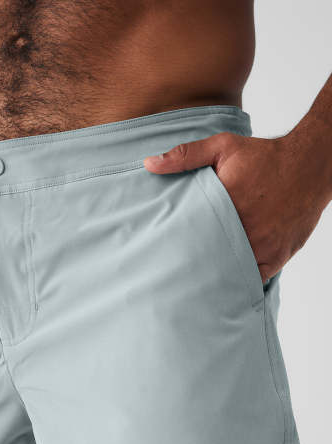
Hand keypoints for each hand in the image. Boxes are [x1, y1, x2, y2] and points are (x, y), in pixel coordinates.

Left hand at [144, 132, 325, 282]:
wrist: (310, 165)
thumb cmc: (265, 156)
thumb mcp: (223, 147)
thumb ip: (185, 156)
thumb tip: (149, 164)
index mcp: (226, 203)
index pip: (192, 232)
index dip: (178, 244)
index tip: (165, 251)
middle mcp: (245, 228)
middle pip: (210, 255)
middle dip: (193, 263)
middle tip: (174, 272)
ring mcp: (263, 245)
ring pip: (230, 270)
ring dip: (215, 274)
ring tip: (196, 280)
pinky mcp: (277, 256)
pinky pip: (253, 277)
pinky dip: (239, 279)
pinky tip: (225, 280)